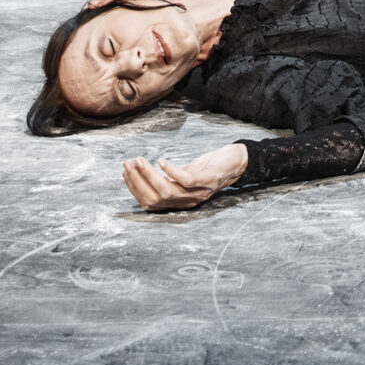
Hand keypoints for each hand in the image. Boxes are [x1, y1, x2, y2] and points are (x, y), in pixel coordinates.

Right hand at [121, 143, 247, 211]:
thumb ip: (168, 180)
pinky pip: (185, 180)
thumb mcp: (185, 176)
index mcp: (179, 203)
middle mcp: (187, 202)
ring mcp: (197, 193)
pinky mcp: (207, 180)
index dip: (135, 190)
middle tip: (127, 165)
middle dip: (138, 182)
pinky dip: (171, 171)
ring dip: (149, 176)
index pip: (151, 204)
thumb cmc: (209, 168)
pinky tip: (161, 161)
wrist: (238, 162)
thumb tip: (142, 174)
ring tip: (138, 161)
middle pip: (155, 199)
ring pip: (166, 191)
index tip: (125, 173)